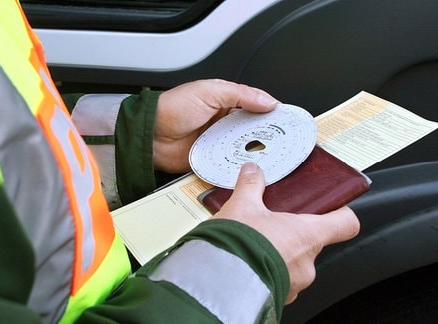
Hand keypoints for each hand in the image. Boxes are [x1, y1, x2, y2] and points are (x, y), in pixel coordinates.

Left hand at [154, 79, 278, 172]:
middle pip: (254, 131)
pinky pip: (230, 164)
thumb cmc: (171, 108)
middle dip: (268, 137)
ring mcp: (218, 143)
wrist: (149, 135)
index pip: (257, 107)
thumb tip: (268, 101)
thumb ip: (240, 94)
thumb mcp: (209, 91)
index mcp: (226, 103)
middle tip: (284, 143)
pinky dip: (239, 166)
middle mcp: (225, 123)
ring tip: (272, 157)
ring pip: (245, 149)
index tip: (288, 122)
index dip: (272, 114)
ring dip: (255, 153)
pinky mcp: (211, 160)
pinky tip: (249, 168)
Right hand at [212, 162, 359, 303]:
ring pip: (294, 264)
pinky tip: (247, 263)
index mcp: (307, 235)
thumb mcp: (242, 206)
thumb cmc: (236, 246)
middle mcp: (307, 263)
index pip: (345, 224)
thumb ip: (251, 187)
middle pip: (312, 243)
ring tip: (253, 246)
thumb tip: (253, 172)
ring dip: (278, 255)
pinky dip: (267, 272)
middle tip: (272, 226)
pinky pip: (279, 282)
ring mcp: (294, 284)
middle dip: (292, 235)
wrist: (218, 282)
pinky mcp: (278, 298)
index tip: (333, 208)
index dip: (340, 214)